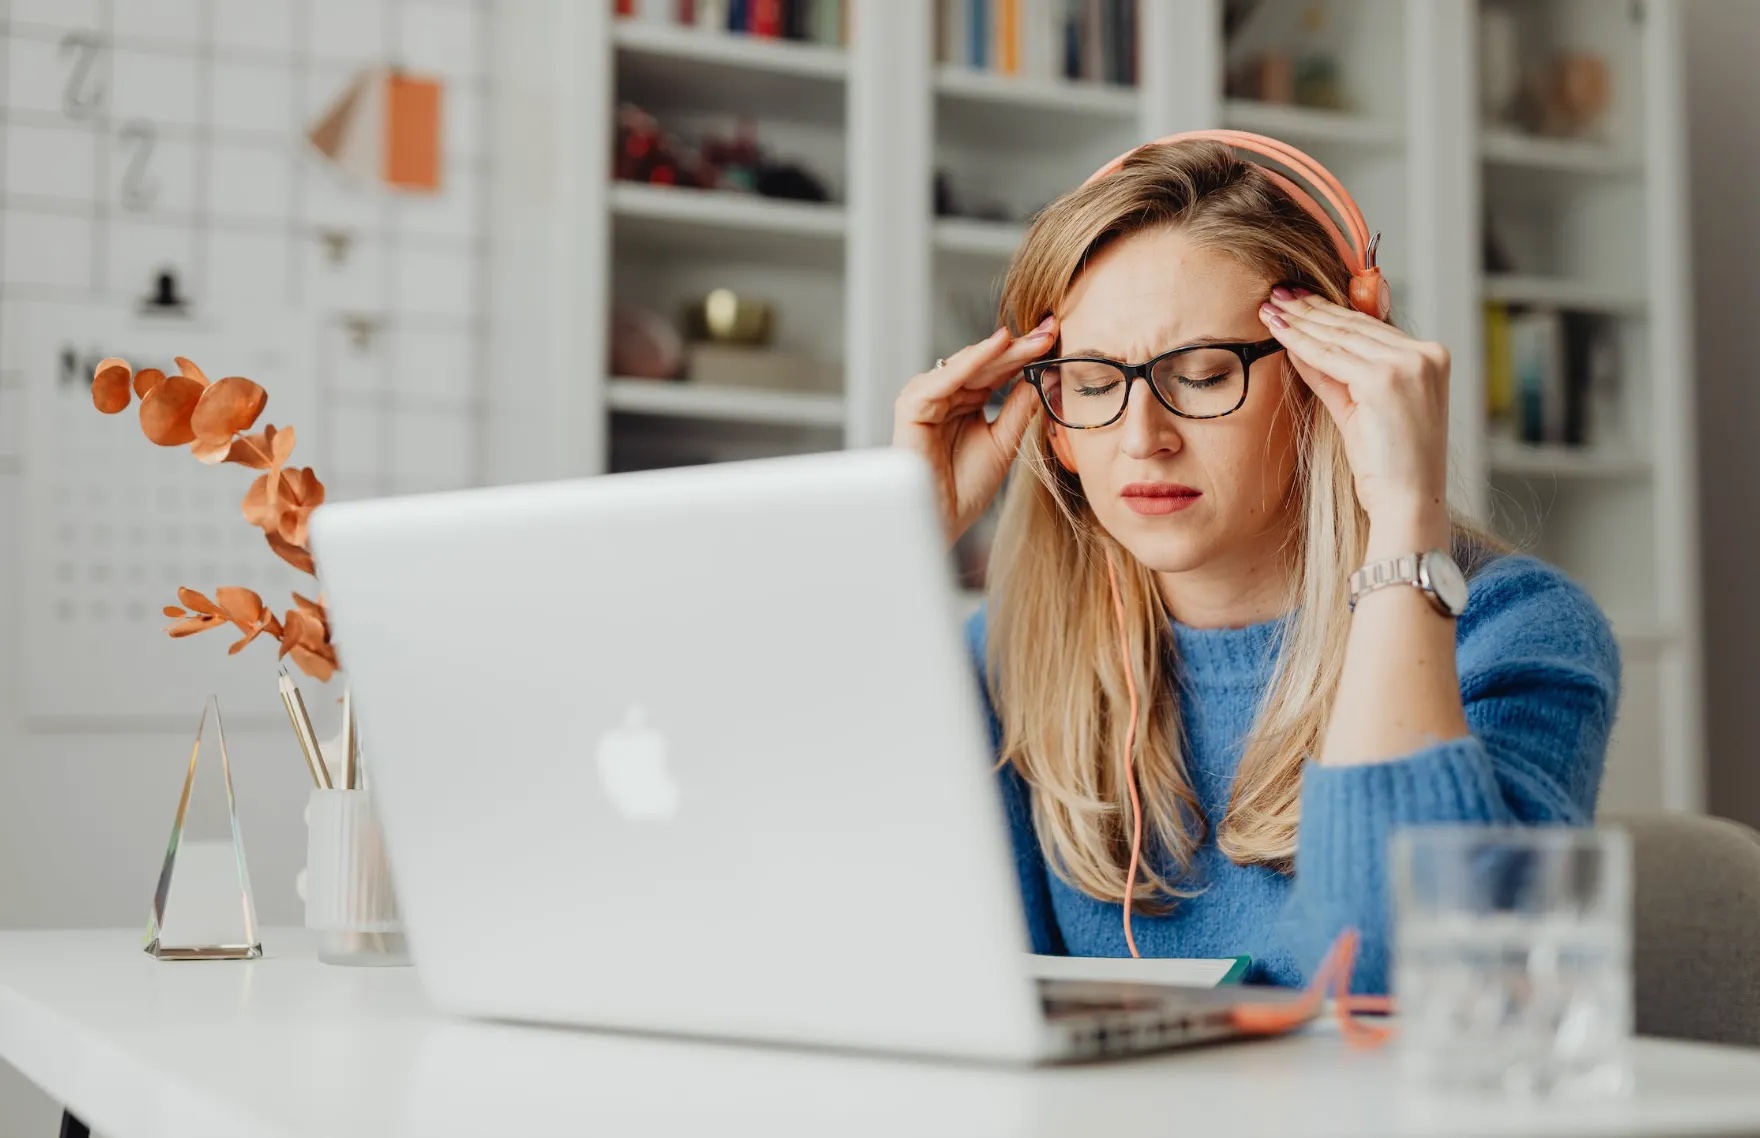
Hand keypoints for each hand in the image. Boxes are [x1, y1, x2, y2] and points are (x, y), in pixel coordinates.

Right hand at [892, 316, 1056, 543]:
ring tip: (1032, 339)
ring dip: (1000, 351)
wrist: (942, 521)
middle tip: (1050, 329)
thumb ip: (1018, 407)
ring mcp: (926, 398)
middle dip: (1019, 347)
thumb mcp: (1004, 441)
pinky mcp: (912, 407)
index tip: (1056, 337)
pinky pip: (945, 378)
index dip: (1026, 354)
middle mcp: (944, 395)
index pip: (997, 370)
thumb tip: (1043, 374)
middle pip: (984, 363)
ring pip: (967, 365)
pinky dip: (971, 362)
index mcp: (963, 401)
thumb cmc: (966, 488)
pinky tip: (997, 346)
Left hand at [1259, 287, 1450, 542]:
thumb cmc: (1388, 467)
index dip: (1330, 311)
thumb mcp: (1362, 410)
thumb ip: (1336, 375)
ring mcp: (1408, 365)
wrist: (1408, 504)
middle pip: (1354, 324)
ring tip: (1271, 308)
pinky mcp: (1385, 379)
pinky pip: (1331, 356)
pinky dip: (1301, 342)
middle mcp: (1425, 355)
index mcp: (1430, 357)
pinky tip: (1279, 331)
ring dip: (1301, 320)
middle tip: (1277, 294)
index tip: (1299, 300)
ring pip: (1340, 336)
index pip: (1370, 326)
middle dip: (1310, 309)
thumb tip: (1302, 347)